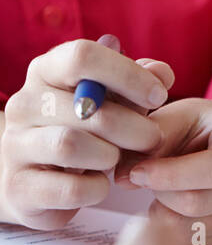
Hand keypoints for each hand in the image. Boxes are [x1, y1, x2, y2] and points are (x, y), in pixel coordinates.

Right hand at [0, 37, 171, 227]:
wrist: (43, 181)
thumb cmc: (90, 133)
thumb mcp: (117, 103)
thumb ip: (141, 85)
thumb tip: (161, 72)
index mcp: (47, 72)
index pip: (82, 56)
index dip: (129, 75)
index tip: (159, 96)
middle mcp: (25, 103)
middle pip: (87, 108)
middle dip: (134, 127)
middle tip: (152, 139)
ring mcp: (16, 144)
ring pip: (71, 145)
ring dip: (111, 155)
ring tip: (118, 158)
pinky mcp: (20, 186)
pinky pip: (71, 188)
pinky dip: (97, 188)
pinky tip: (99, 183)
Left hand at [117, 97, 211, 244]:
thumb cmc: (199, 130)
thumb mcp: (176, 117)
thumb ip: (148, 140)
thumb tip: (122, 178)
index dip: (172, 175)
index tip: (137, 173)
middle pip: (198, 203)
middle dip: (160, 194)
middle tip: (149, 180)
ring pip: (190, 228)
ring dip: (164, 213)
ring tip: (166, 193)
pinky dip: (174, 231)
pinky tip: (177, 210)